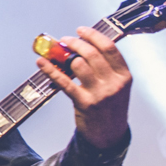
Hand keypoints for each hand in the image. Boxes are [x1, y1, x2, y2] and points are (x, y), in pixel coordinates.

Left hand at [36, 26, 131, 148]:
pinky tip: (41, 63)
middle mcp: (114, 83)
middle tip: (65, 40)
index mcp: (124, 76)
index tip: (81, 30)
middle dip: (75, 43)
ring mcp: (99, 94)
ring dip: (64, 55)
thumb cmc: (110, 106)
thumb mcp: (116, 86)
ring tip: (57, 53)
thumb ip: (105, 67)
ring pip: (78, 65)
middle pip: (92, 54)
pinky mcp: (84, 103)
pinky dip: (50, 70)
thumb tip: (81, 46)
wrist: (109, 135)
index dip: (93, 35)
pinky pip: (64, 82)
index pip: (109, 48)